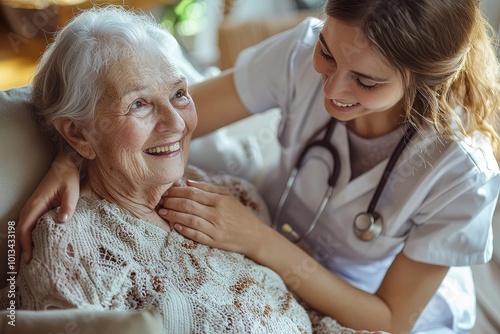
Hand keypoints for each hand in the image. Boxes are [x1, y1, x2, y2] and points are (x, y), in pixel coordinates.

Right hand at [16, 152, 79, 266]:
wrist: (65, 165)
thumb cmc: (68, 179)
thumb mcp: (71, 191)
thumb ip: (68, 206)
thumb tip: (62, 221)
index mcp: (36, 206)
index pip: (26, 229)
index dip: (26, 246)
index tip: (29, 259)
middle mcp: (30, 209)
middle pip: (19, 235)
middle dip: (18, 253)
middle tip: (17, 272)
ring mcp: (32, 210)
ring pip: (22, 233)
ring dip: (20, 248)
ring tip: (21, 266)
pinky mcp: (36, 210)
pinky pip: (28, 228)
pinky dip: (26, 241)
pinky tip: (30, 250)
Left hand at [159, 180, 270, 256]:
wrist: (254, 236)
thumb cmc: (239, 214)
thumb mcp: (228, 197)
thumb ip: (208, 188)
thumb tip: (188, 182)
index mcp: (220, 200)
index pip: (193, 193)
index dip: (177, 192)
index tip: (167, 191)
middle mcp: (217, 214)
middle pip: (188, 205)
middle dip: (172, 202)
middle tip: (161, 201)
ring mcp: (215, 229)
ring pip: (189, 220)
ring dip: (173, 216)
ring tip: (163, 212)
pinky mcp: (214, 241)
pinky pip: (195, 235)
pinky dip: (184, 230)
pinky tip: (174, 226)